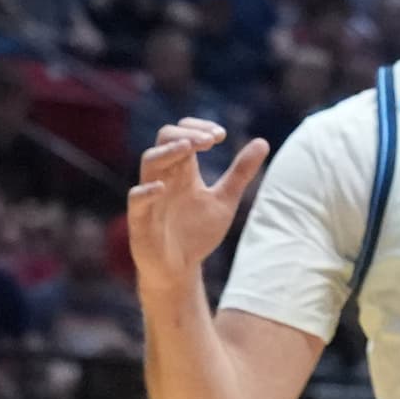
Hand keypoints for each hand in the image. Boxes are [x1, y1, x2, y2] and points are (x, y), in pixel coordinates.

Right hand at [126, 119, 267, 282]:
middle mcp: (165, 177)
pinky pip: (136, 200)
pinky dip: (146, 191)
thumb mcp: (224, 200)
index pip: (183, 134)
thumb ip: (240, 172)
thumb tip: (262, 141)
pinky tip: (162, 187)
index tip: (221, 136)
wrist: (180, 270)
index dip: (198, 128)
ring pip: (149, 162)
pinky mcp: (141, 220)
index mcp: (183, 171)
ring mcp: (151, 197)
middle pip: (164, 139)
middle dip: (186, 134)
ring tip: (189, 147)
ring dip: (168, 151)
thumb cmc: (197, 232)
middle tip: (211, 140)